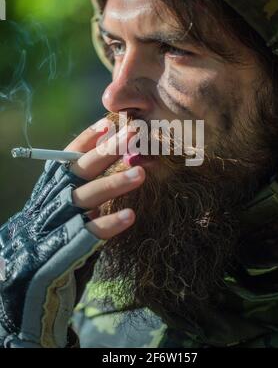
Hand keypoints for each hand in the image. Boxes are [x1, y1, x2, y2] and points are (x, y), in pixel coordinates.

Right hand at [65, 120, 145, 237]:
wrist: (30, 260)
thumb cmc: (56, 219)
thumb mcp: (64, 193)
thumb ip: (83, 176)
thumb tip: (112, 148)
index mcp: (56, 180)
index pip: (71, 153)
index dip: (90, 137)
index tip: (109, 123)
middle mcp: (58, 194)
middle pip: (84, 168)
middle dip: (109, 149)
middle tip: (135, 135)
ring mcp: (64, 217)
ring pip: (89, 195)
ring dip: (115, 182)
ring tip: (141, 173)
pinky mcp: (72, 243)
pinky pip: (92, 230)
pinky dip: (111, 222)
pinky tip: (130, 215)